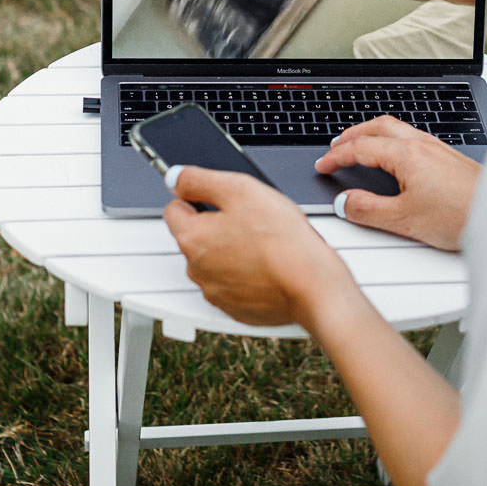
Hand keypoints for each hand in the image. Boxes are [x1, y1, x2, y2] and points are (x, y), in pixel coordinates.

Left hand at [163, 166, 355, 329]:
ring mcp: (215, 292)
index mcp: (191, 238)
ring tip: (263, 243)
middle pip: (196, 236)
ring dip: (231, 250)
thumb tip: (175, 177)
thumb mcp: (241, 189)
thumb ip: (200, 180)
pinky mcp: (235, 308)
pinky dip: (245, 274)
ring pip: (214, 260)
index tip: (221, 198)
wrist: (312, 286)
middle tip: (251, 219)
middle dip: (217, 225)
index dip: (199, 196)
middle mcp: (196, 269)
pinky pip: (232, 284)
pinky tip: (267, 265)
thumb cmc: (282, 240)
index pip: (174, 208)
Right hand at [315, 115, 480, 251]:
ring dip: (374, 134)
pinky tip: (396, 157)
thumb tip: (345, 202)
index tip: (323, 164)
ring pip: (398, 129)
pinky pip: (413, 138)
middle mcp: (423, 144)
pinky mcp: (450, 158)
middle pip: (379, 126)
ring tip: (362, 146)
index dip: (337, 156)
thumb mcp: (403, 220)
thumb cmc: (460, 215)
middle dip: (353, 133)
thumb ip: (368, 210)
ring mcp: (439, 148)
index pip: (361, 147)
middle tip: (336, 145)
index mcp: (406, 154)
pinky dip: (393, 140)